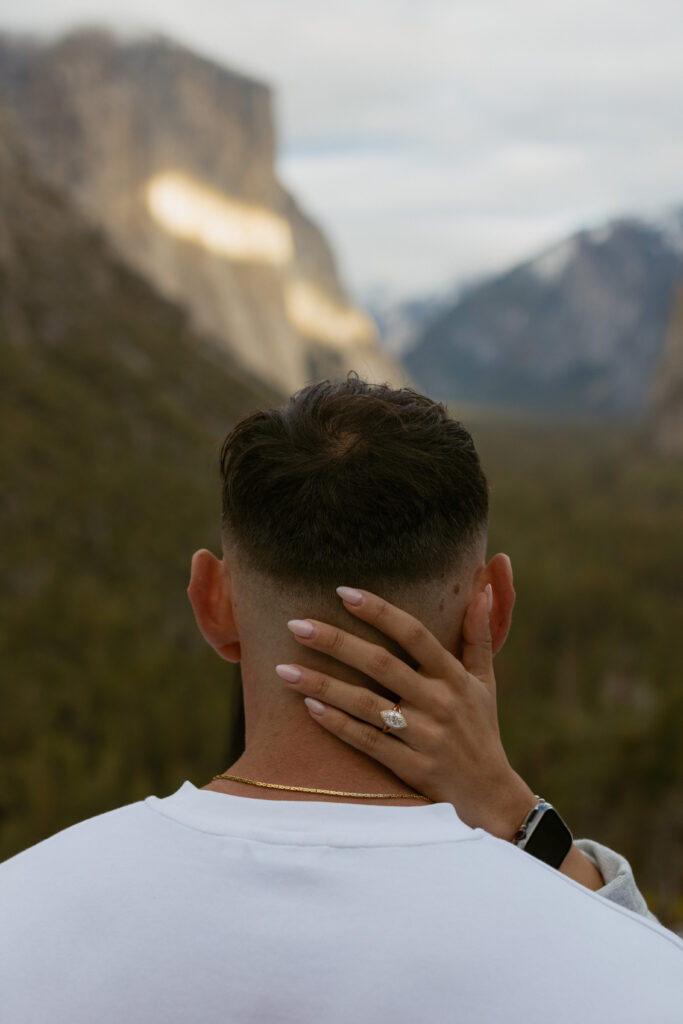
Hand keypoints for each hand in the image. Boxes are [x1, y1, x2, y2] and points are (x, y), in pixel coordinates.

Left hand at [278, 587, 535, 839]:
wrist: (490, 795)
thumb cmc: (480, 728)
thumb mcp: (484, 681)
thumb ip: (479, 635)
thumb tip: (481, 590)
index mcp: (454, 676)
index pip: (413, 634)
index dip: (379, 611)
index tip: (343, 592)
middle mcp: (439, 703)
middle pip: (380, 664)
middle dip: (335, 641)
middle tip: (295, 624)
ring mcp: (424, 737)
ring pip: (365, 705)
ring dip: (322, 684)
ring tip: (283, 668)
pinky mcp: (410, 767)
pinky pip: (366, 742)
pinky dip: (336, 724)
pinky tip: (308, 707)